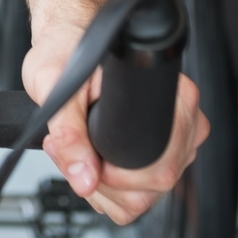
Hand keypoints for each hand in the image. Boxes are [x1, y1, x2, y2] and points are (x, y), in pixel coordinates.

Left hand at [23, 25, 208, 224]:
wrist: (69, 42)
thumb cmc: (67, 50)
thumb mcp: (54, 85)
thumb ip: (68, 134)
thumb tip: (85, 180)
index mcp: (173, 97)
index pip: (160, 167)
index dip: (116, 175)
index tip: (86, 153)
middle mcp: (182, 121)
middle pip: (153, 186)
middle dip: (102, 180)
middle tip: (70, 146)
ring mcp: (175, 142)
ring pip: (144, 196)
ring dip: (102, 186)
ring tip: (77, 147)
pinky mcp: (160, 155)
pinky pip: (137, 196)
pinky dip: (107, 190)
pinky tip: (90, 159)